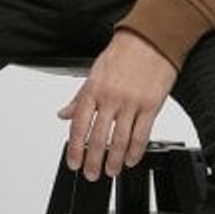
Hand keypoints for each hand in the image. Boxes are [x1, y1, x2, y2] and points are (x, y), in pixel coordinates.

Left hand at [57, 30, 177, 179]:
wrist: (151, 39)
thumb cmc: (123, 53)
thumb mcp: (94, 72)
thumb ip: (79, 97)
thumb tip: (63, 114)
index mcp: (93, 89)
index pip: (79, 125)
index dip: (75, 148)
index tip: (73, 162)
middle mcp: (111, 98)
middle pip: (98, 138)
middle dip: (93, 161)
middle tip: (91, 174)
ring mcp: (132, 103)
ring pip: (120, 140)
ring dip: (114, 160)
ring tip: (111, 171)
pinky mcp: (151, 105)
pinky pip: (142, 134)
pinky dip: (135, 151)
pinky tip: (130, 159)